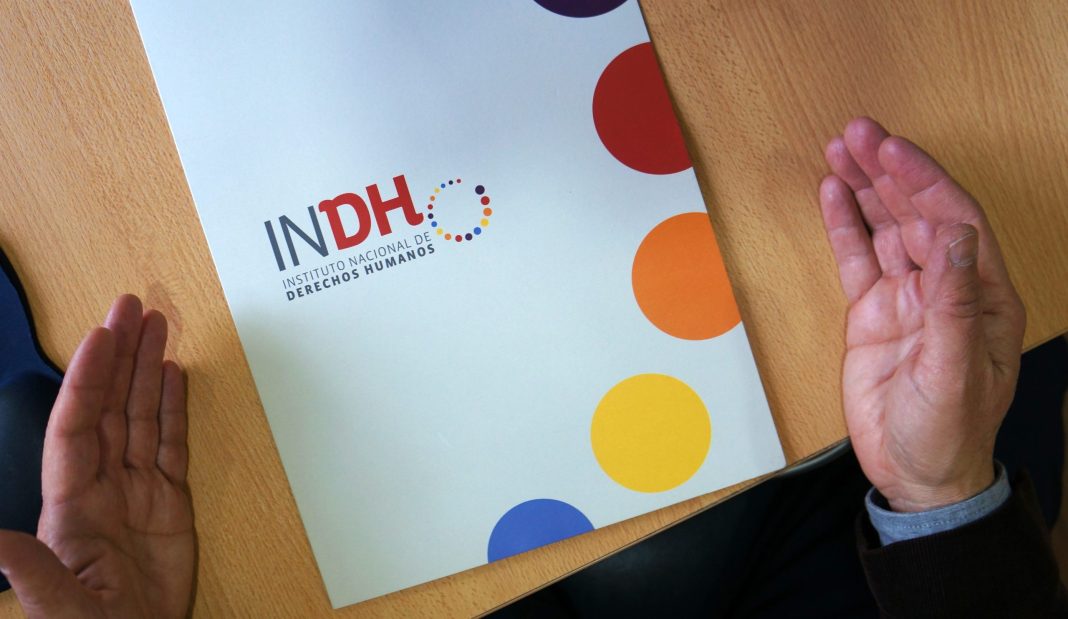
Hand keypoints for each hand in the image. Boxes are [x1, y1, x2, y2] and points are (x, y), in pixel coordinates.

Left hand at [0, 295, 193, 617]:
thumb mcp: (60, 608)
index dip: (88, 379)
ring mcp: (138, 491)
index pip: (76, 426)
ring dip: (148, 370)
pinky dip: (173, 409)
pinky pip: (171, 445)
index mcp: (69, 506)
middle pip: (109, 407)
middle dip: (119, 356)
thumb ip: (30, 570)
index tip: (101, 337)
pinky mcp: (171, 503)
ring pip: (141, 417)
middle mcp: (101, 487)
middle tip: (132, 306)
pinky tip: (173, 377)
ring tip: (158, 326)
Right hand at [819, 118, 1025, 511]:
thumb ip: (954, 303)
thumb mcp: (956, 371)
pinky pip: (858, 258)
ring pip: (886, 227)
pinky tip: (833, 193)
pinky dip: (844, 225)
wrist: (915, 474)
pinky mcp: (873, 311)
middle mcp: (946, 286)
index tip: (892, 151)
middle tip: (859, 132)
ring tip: (840, 148)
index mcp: (982, 296)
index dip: (924, 181)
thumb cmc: (949, 431)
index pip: (954, 221)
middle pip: (917, 212)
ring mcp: (906, 296)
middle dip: (889, 170)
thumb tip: (957, 235)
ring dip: (865, 187)